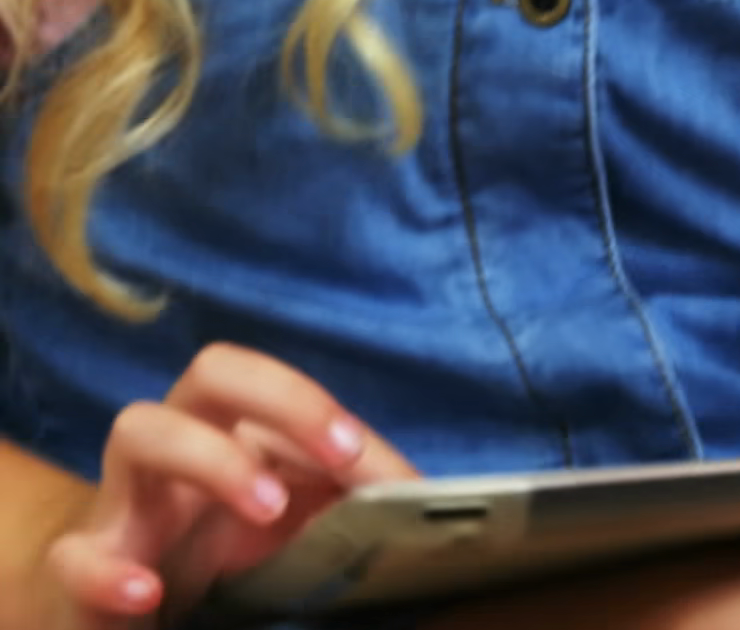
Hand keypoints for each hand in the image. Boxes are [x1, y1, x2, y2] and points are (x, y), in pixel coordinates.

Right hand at [44, 342, 415, 627]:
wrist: (111, 607)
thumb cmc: (208, 554)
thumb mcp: (286, 529)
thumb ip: (345, 506)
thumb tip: (423, 498)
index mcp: (229, 433)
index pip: (278, 388)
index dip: (329, 412)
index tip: (381, 468)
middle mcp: (176, 450)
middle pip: (213, 372)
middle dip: (280, 396)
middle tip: (340, 453)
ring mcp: (123, 503)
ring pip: (138, 429)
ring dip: (207, 456)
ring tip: (264, 506)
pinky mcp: (80, 569)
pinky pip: (77, 554)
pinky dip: (108, 570)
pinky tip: (147, 591)